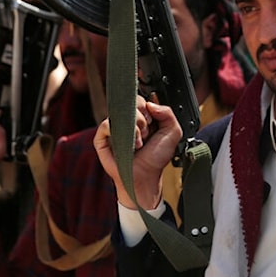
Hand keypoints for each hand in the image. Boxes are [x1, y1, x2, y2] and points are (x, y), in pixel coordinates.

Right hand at [93, 95, 180, 209]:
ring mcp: (114, 128)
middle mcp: (127, 120)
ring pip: (120, 113)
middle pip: (131, 102)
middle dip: (143, 118)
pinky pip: (106, 125)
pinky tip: (127, 143)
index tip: (153, 121)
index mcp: (141, 117)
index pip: (141, 99)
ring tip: (139, 141)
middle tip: (147, 132)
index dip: (148, 108)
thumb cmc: (156, 158)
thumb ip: (168, 112)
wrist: (145, 177)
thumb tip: (150, 103)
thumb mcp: (173, 132)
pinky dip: (118, 131)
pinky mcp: (102, 138)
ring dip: (134, 127)